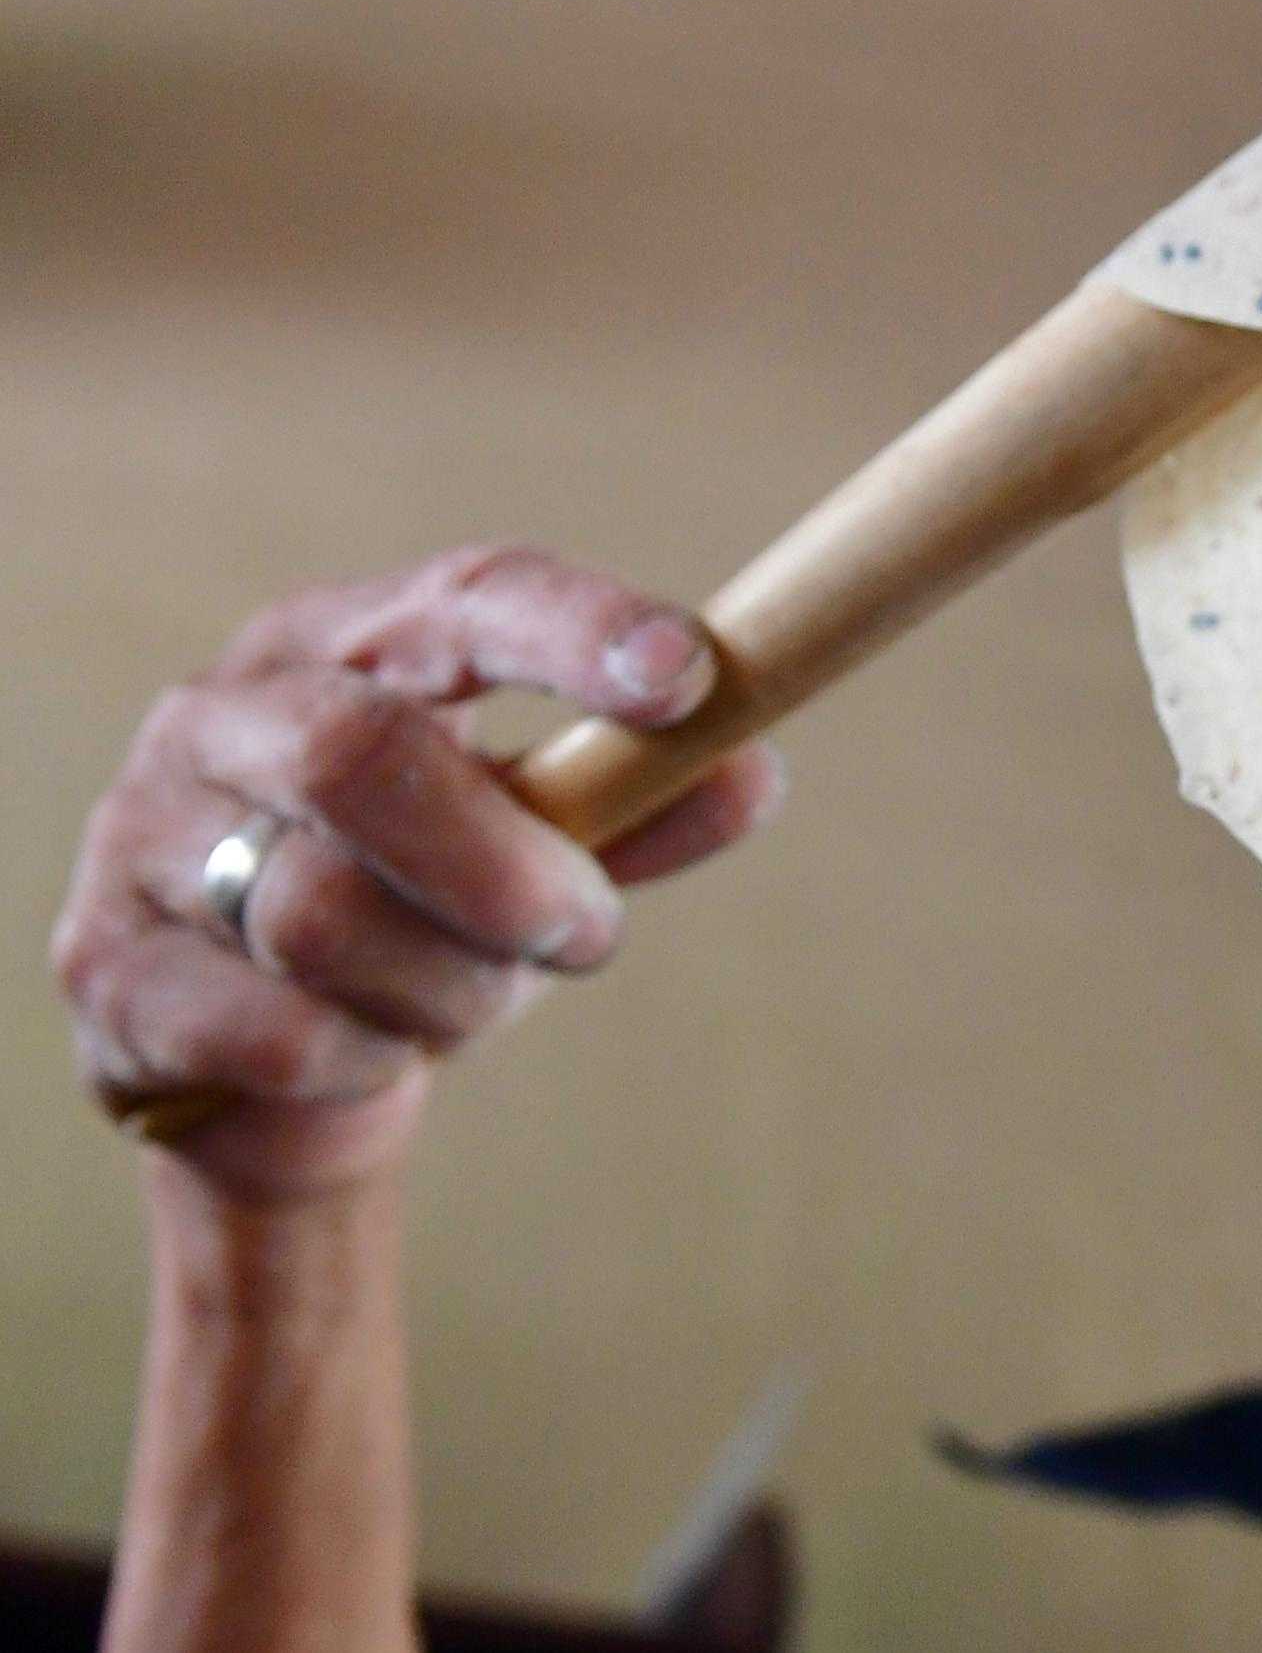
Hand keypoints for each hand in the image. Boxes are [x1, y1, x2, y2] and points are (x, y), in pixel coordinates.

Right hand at [52, 545, 784, 1204]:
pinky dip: (362, 1055)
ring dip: (450, 982)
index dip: (577, 629)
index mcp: (349, 639)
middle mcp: (225, 712)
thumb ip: (642, 807)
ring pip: (315, 910)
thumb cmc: (427, 906)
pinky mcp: (101, 965)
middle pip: (362, 756)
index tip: (685, 677)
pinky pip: (263, 1027)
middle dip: (508, 867)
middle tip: (588, 932)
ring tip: (483, 999)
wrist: (272, 1067)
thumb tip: (755, 773)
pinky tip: (378, 1050)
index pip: (466, 598)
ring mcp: (144, 833)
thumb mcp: (545, 842)